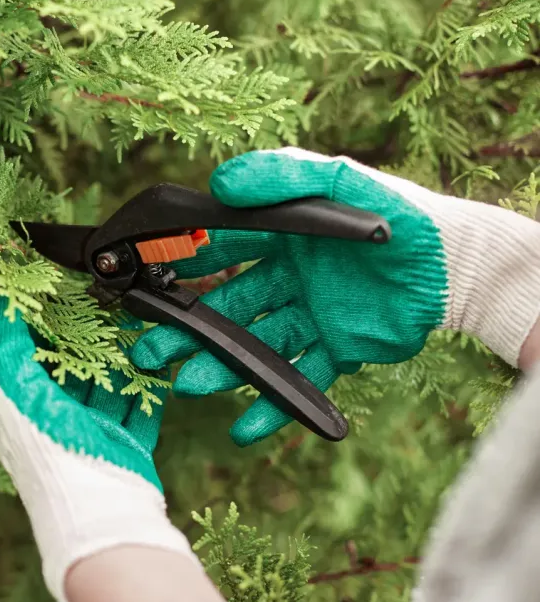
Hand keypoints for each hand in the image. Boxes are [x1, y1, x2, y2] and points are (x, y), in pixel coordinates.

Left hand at [0, 292, 198, 601]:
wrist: (107, 526)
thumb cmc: (56, 463)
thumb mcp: (19, 400)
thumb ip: (0, 354)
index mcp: (18, 412)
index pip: (23, 356)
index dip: (38, 325)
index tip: (58, 294)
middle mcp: (51, 424)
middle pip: (68, 370)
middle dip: (85, 339)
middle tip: (105, 307)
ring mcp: (88, 439)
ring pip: (103, 389)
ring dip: (118, 360)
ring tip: (134, 330)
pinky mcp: (123, 453)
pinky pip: (135, 412)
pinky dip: (145, 389)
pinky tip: (156, 369)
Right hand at [131, 147, 539, 446]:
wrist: (456, 265)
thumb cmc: (396, 215)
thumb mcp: (338, 180)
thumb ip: (281, 174)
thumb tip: (220, 183)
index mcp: (279, 237)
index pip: (219, 251)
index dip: (181, 265)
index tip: (146, 279)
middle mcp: (286, 278)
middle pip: (225, 306)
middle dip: (187, 329)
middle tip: (150, 350)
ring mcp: (308, 317)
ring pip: (253, 346)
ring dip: (220, 367)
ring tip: (189, 386)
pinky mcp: (334, 351)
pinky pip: (298, 380)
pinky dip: (272, 406)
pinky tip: (243, 428)